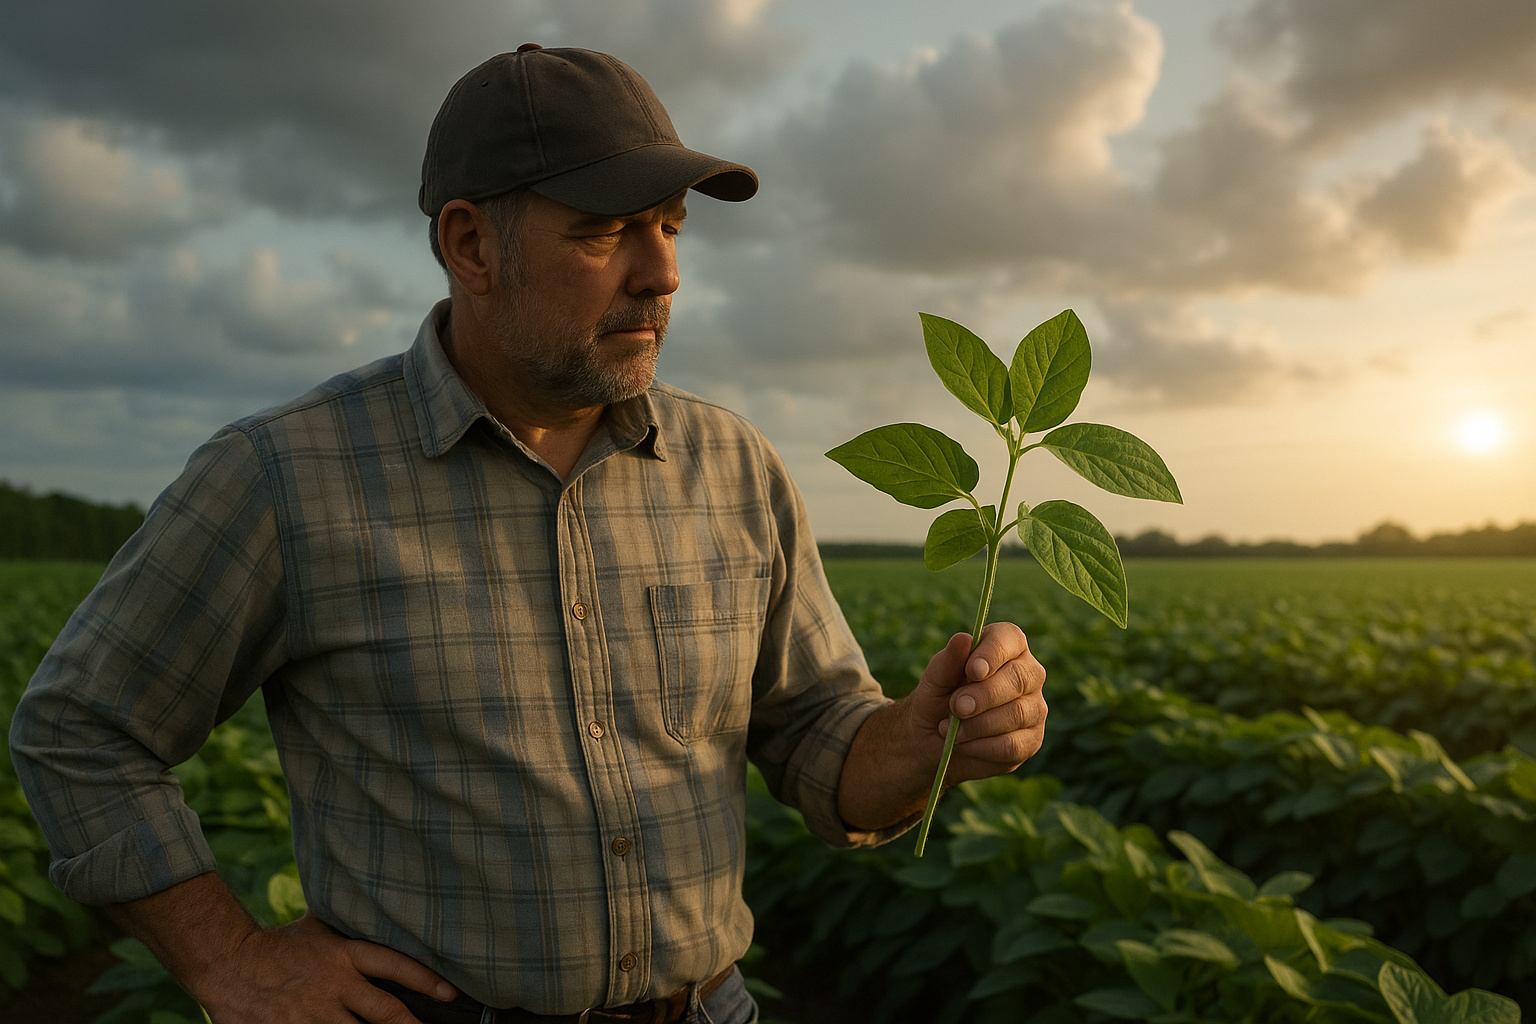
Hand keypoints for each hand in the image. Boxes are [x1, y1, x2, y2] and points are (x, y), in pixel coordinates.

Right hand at [193, 912, 455, 1023]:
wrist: (227, 965)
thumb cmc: (279, 945)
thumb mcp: (318, 927)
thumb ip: (349, 923)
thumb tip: (379, 899)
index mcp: (343, 956)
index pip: (394, 965)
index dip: (425, 979)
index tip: (450, 994)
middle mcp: (334, 987)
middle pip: (386, 1012)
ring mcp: (314, 1015)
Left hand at [908, 621, 1047, 783]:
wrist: (933, 740)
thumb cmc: (937, 699)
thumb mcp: (933, 680)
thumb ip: (947, 661)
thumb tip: (962, 638)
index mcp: (1006, 647)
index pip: (1010, 638)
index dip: (993, 653)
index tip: (972, 670)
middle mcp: (1028, 674)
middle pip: (1019, 678)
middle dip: (984, 695)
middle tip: (956, 707)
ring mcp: (1034, 707)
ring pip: (1017, 713)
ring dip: (978, 724)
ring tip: (951, 729)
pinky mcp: (1032, 740)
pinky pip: (1014, 744)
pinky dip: (983, 747)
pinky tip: (965, 744)